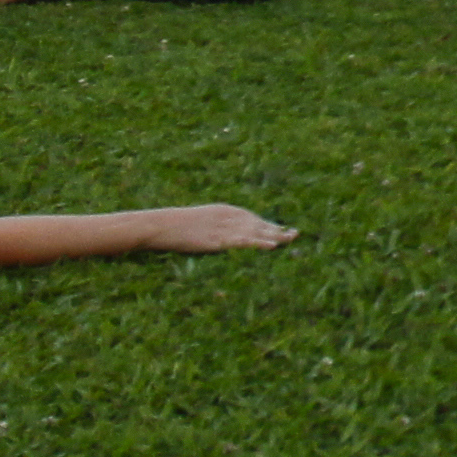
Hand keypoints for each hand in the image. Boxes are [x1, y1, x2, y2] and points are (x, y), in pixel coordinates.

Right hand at [143, 205, 294, 253]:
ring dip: (274, 236)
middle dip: (276, 229)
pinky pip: (242, 242)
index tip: (283, 229)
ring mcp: (223, 228)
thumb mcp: (200, 221)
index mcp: (224, 210)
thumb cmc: (175, 226)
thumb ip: (214, 225)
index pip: (252, 217)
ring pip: (254, 232)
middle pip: (258, 223)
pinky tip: (271, 246)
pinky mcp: (217, 240)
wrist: (160, 225)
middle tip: (296, 234)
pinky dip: (258, 244)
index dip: (268, 224)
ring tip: (291, 239)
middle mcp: (227, 216)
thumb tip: (223, 235)